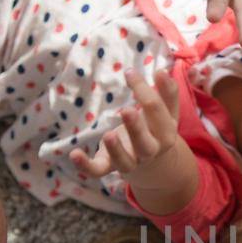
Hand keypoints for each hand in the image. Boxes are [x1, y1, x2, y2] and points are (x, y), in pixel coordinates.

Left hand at [70, 67, 186, 184]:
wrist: (152, 164)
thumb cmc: (155, 129)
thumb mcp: (166, 113)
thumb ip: (167, 93)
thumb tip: (163, 71)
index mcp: (165, 134)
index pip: (157, 112)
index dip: (144, 91)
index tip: (129, 72)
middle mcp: (150, 151)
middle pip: (145, 143)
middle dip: (136, 128)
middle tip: (126, 110)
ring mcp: (130, 161)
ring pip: (124, 161)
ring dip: (116, 150)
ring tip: (108, 135)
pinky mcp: (109, 167)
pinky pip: (98, 171)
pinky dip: (85, 166)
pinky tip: (74, 154)